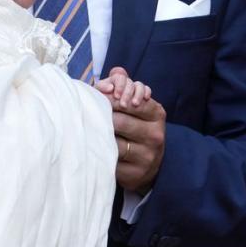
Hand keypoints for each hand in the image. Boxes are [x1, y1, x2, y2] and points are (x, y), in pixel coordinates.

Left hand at [97, 66, 164, 191]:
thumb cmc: (134, 127)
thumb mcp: (135, 104)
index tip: (102, 96)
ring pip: (112, 141)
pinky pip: (109, 159)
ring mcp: (146, 157)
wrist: (146, 165)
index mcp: (157, 114)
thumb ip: (124, 83)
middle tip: (88, 111)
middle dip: (101, 115)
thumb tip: (116, 72)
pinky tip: (93, 146)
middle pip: (118, 120)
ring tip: (88, 128)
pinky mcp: (134, 174)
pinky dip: (98, 152)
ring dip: (97, 133)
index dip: (112, 97)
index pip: (132, 100)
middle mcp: (156, 135)